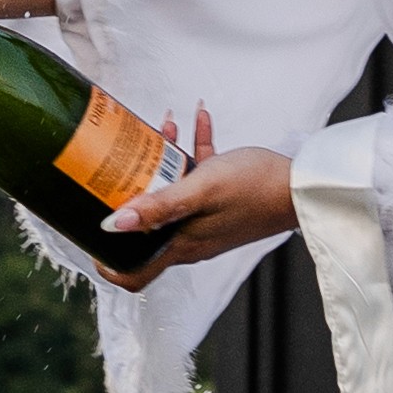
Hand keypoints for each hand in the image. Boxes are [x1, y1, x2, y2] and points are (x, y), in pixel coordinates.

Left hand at [95, 109, 295, 290]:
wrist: (303, 185)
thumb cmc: (256, 188)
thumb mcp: (200, 190)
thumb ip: (157, 207)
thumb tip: (112, 224)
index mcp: (182, 245)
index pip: (136, 274)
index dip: (108, 263)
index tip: (88, 237)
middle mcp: (190, 237)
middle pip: (145, 224)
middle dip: (128, 195)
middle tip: (115, 165)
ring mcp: (205, 218)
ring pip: (170, 192)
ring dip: (161, 161)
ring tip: (160, 127)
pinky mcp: (222, 200)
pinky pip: (198, 174)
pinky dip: (194, 149)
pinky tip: (197, 119)